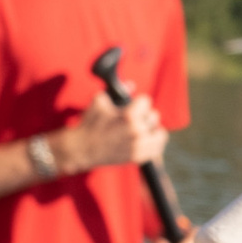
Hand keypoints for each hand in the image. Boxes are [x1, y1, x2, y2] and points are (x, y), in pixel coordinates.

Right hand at [51, 95, 168, 176]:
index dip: (138, 101)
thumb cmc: (90, 124)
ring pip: (159, 133)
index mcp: (129, 116)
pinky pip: (157, 149)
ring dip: (151, 129)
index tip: (133, 105)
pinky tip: (147, 140)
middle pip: (154, 116)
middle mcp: (137, 131)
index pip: (146, 101)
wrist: (82, 149)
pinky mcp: (137, 157)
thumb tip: (131, 85)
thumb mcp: (99, 102)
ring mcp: (138, 146)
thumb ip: (118, 91)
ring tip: (142, 128)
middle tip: (135, 118)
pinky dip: (154, 143)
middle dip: (144, 115)